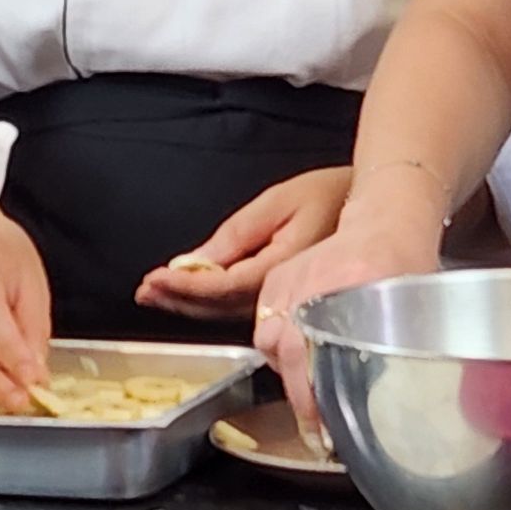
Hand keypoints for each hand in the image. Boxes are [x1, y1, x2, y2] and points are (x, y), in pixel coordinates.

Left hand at [135, 167, 352, 319]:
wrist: (366, 208)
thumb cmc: (327, 196)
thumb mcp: (279, 202)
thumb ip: (238, 234)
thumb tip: (196, 262)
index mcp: (285, 268)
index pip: (225, 286)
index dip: (187, 285)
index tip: (157, 277)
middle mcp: (284, 294)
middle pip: (220, 308)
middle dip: (178, 299)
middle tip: (144, 290)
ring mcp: (283, 302)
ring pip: (225, 313)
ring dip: (186, 304)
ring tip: (153, 293)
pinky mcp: (279, 300)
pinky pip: (236, 308)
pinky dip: (205, 302)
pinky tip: (183, 294)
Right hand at [254, 199, 443, 433]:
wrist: (384, 223)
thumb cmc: (403, 263)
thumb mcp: (411, 307)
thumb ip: (393, 347)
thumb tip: (390, 400)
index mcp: (351, 284)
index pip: (320, 352)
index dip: (319, 397)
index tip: (325, 428)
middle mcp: (311, 284)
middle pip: (290, 353)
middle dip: (302, 398)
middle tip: (317, 428)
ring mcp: (289, 281)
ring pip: (271, 343)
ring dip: (288, 374)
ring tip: (310, 394)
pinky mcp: (276, 280)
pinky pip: (265, 326)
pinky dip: (278, 350)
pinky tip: (300, 361)